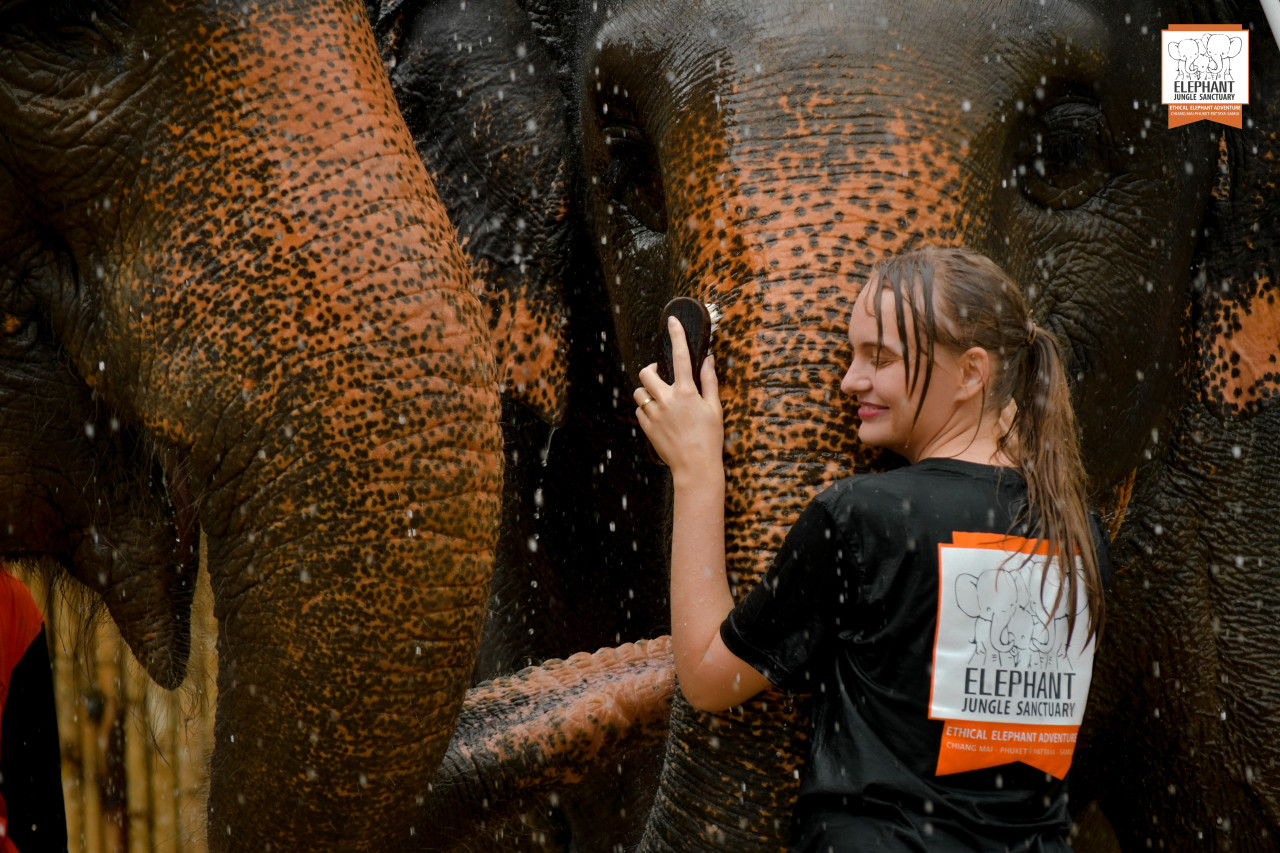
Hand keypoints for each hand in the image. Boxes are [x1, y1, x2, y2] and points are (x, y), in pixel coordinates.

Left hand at [635, 315, 723, 485]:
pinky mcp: (646, 427)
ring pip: (639, 391)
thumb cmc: (709, 438)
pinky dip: (646, 409)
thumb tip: (709, 359)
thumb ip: (710, 381)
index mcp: (686, 392)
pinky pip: (639, 410)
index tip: (673, 321)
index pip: (681, 356)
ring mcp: (654, 414)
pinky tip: (659, 417)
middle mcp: (667, 400)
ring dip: (647, 391)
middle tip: (661, 375)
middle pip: (647, 372)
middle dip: (652, 369)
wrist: (695, 467)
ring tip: (660, 399)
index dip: (677, 335)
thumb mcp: (715, 408)